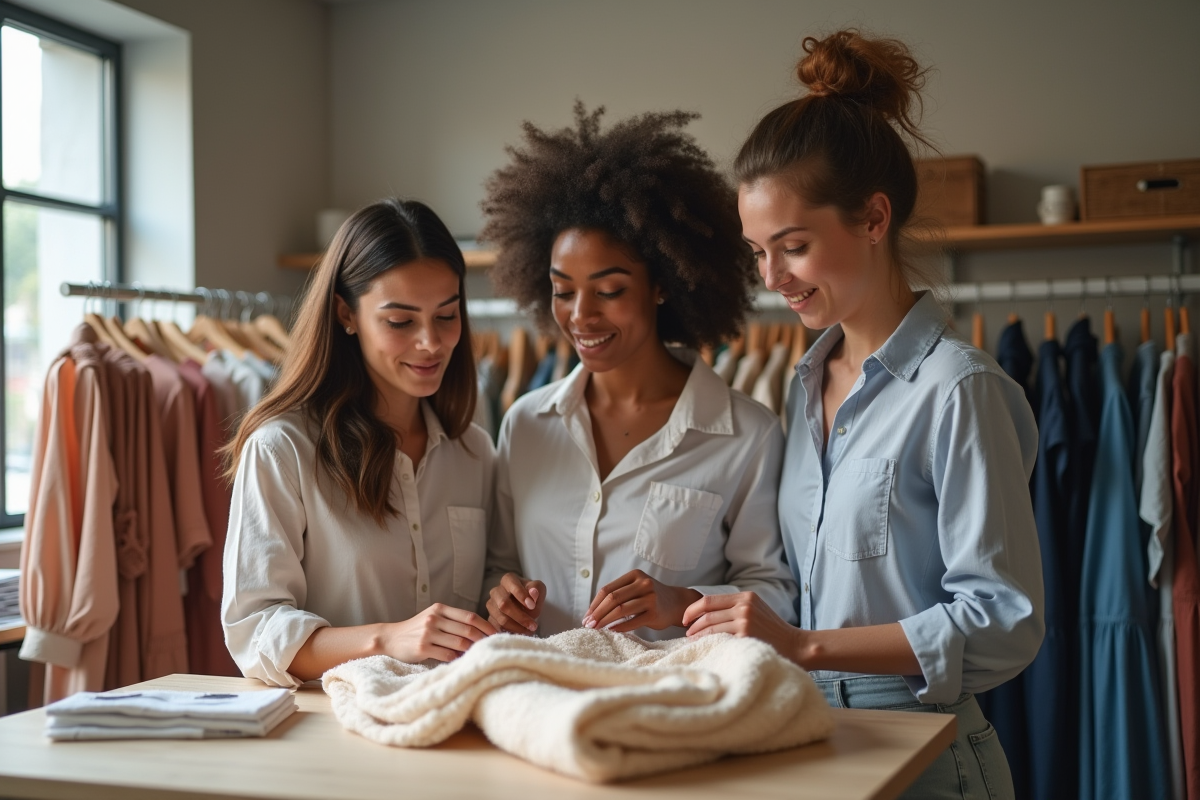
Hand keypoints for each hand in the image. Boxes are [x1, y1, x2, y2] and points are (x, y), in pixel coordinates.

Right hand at [378, 603, 496, 662]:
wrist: (391, 637)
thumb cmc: (417, 629)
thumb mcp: (433, 617)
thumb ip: (453, 620)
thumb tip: (480, 631)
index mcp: (440, 609)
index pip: (470, 616)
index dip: (486, 626)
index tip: (496, 634)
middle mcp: (434, 619)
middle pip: (468, 629)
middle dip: (483, 639)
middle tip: (492, 647)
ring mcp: (428, 633)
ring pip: (460, 643)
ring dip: (471, 650)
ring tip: (479, 655)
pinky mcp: (422, 648)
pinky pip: (447, 655)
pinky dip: (457, 658)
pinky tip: (462, 661)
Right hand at [486, 572, 545, 634]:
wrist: (523, 604)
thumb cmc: (530, 594)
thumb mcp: (538, 588)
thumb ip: (536, 589)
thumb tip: (533, 593)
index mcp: (508, 580)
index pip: (512, 586)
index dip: (521, 596)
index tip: (532, 606)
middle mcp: (496, 591)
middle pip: (504, 604)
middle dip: (520, 617)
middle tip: (533, 625)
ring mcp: (491, 606)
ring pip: (501, 619)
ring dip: (517, 627)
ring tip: (530, 631)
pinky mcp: (490, 619)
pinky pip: (497, 628)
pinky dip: (510, 633)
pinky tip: (521, 634)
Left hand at [583, 569, 701, 632]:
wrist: (676, 603)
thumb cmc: (650, 597)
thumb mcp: (636, 588)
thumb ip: (618, 594)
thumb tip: (592, 612)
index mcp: (634, 575)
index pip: (607, 589)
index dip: (594, 604)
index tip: (586, 616)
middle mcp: (643, 584)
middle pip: (613, 598)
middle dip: (597, 613)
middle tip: (588, 625)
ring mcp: (650, 598)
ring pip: (621, 609)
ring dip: (605, 620)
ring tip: (596, 628)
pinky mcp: (655, 613)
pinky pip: (633, 621)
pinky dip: (620, 627)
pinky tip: (612, 631)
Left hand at [682, 591, 803, 661]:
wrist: (797, 645)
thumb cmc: (774, 631)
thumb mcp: (756, 609)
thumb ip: (736, 607)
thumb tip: (706, 615)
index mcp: (745, 597)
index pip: (709, 600)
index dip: (692, 610)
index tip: (685, 619)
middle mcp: (744, 606)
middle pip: (707, 614)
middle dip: (692, 625)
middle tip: (686, 634)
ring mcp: (745, 621)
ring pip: (710, 627)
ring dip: (697, 635)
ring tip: (691, 642)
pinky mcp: (746, 636)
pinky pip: (720, 638)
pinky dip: (709, 643)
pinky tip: (705, 647)